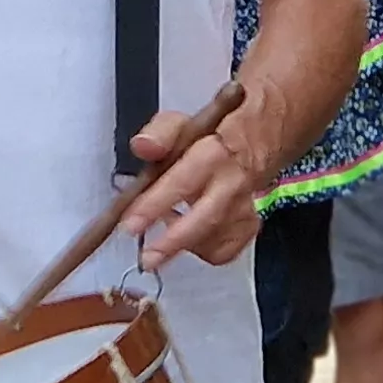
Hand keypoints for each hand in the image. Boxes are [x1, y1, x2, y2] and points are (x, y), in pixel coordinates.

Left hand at [122, 106, 262, 269]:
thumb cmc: (210, 138)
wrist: (251, 146)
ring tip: (161, 237)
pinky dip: (202, 251)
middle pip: (207, 218)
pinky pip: (225, 250)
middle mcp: (233, 182)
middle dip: (174, 241)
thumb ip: (160, 133)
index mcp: (215, 153)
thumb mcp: (182, 124)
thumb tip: (143, 146)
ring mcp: (243, 207)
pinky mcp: (247, 225)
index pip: (184, 180)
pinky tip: (188, 241)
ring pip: (216, 240)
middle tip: (147, 257)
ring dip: (184, 244)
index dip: (156, 205)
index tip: (131, 224)